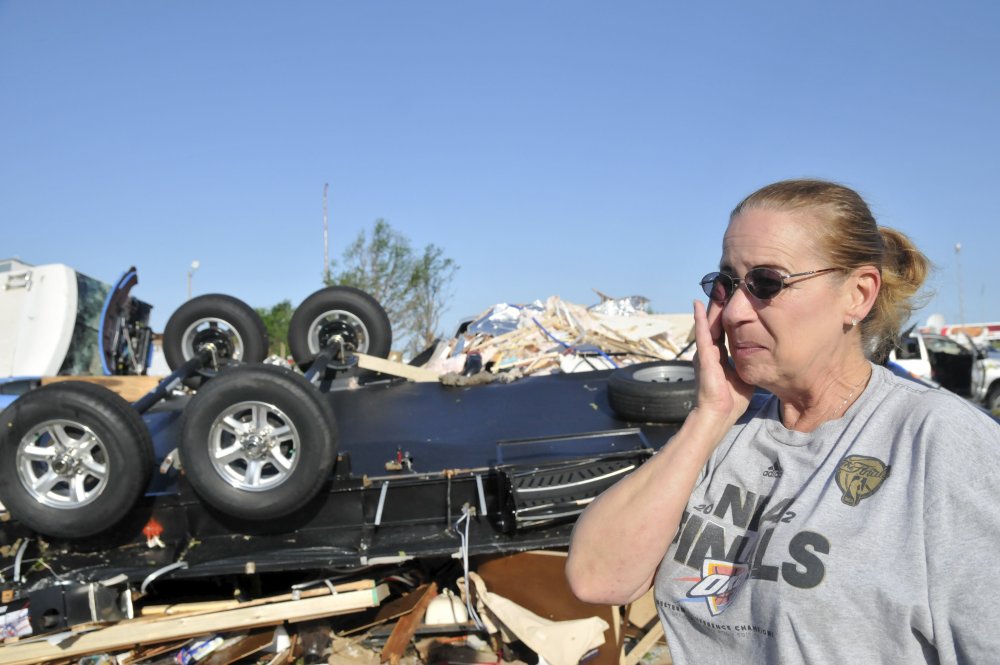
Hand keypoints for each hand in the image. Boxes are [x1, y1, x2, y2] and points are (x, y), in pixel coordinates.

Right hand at [691, 299, 753, 424]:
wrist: (719, 414)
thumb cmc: (731, 401)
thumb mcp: (744, 376)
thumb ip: (747, 364)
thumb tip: (761, 357)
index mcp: (718, 357)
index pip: (723, 332)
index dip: (727, 318)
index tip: (732, 302)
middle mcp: (709, 352)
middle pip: (714, 324)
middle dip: (717, 307)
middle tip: (721, 288)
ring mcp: (705, 353)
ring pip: (707, 324)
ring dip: (709, 307)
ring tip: (712, 289)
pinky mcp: (704, 356)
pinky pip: (702, 333)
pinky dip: (700, 318)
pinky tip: (699, 304)